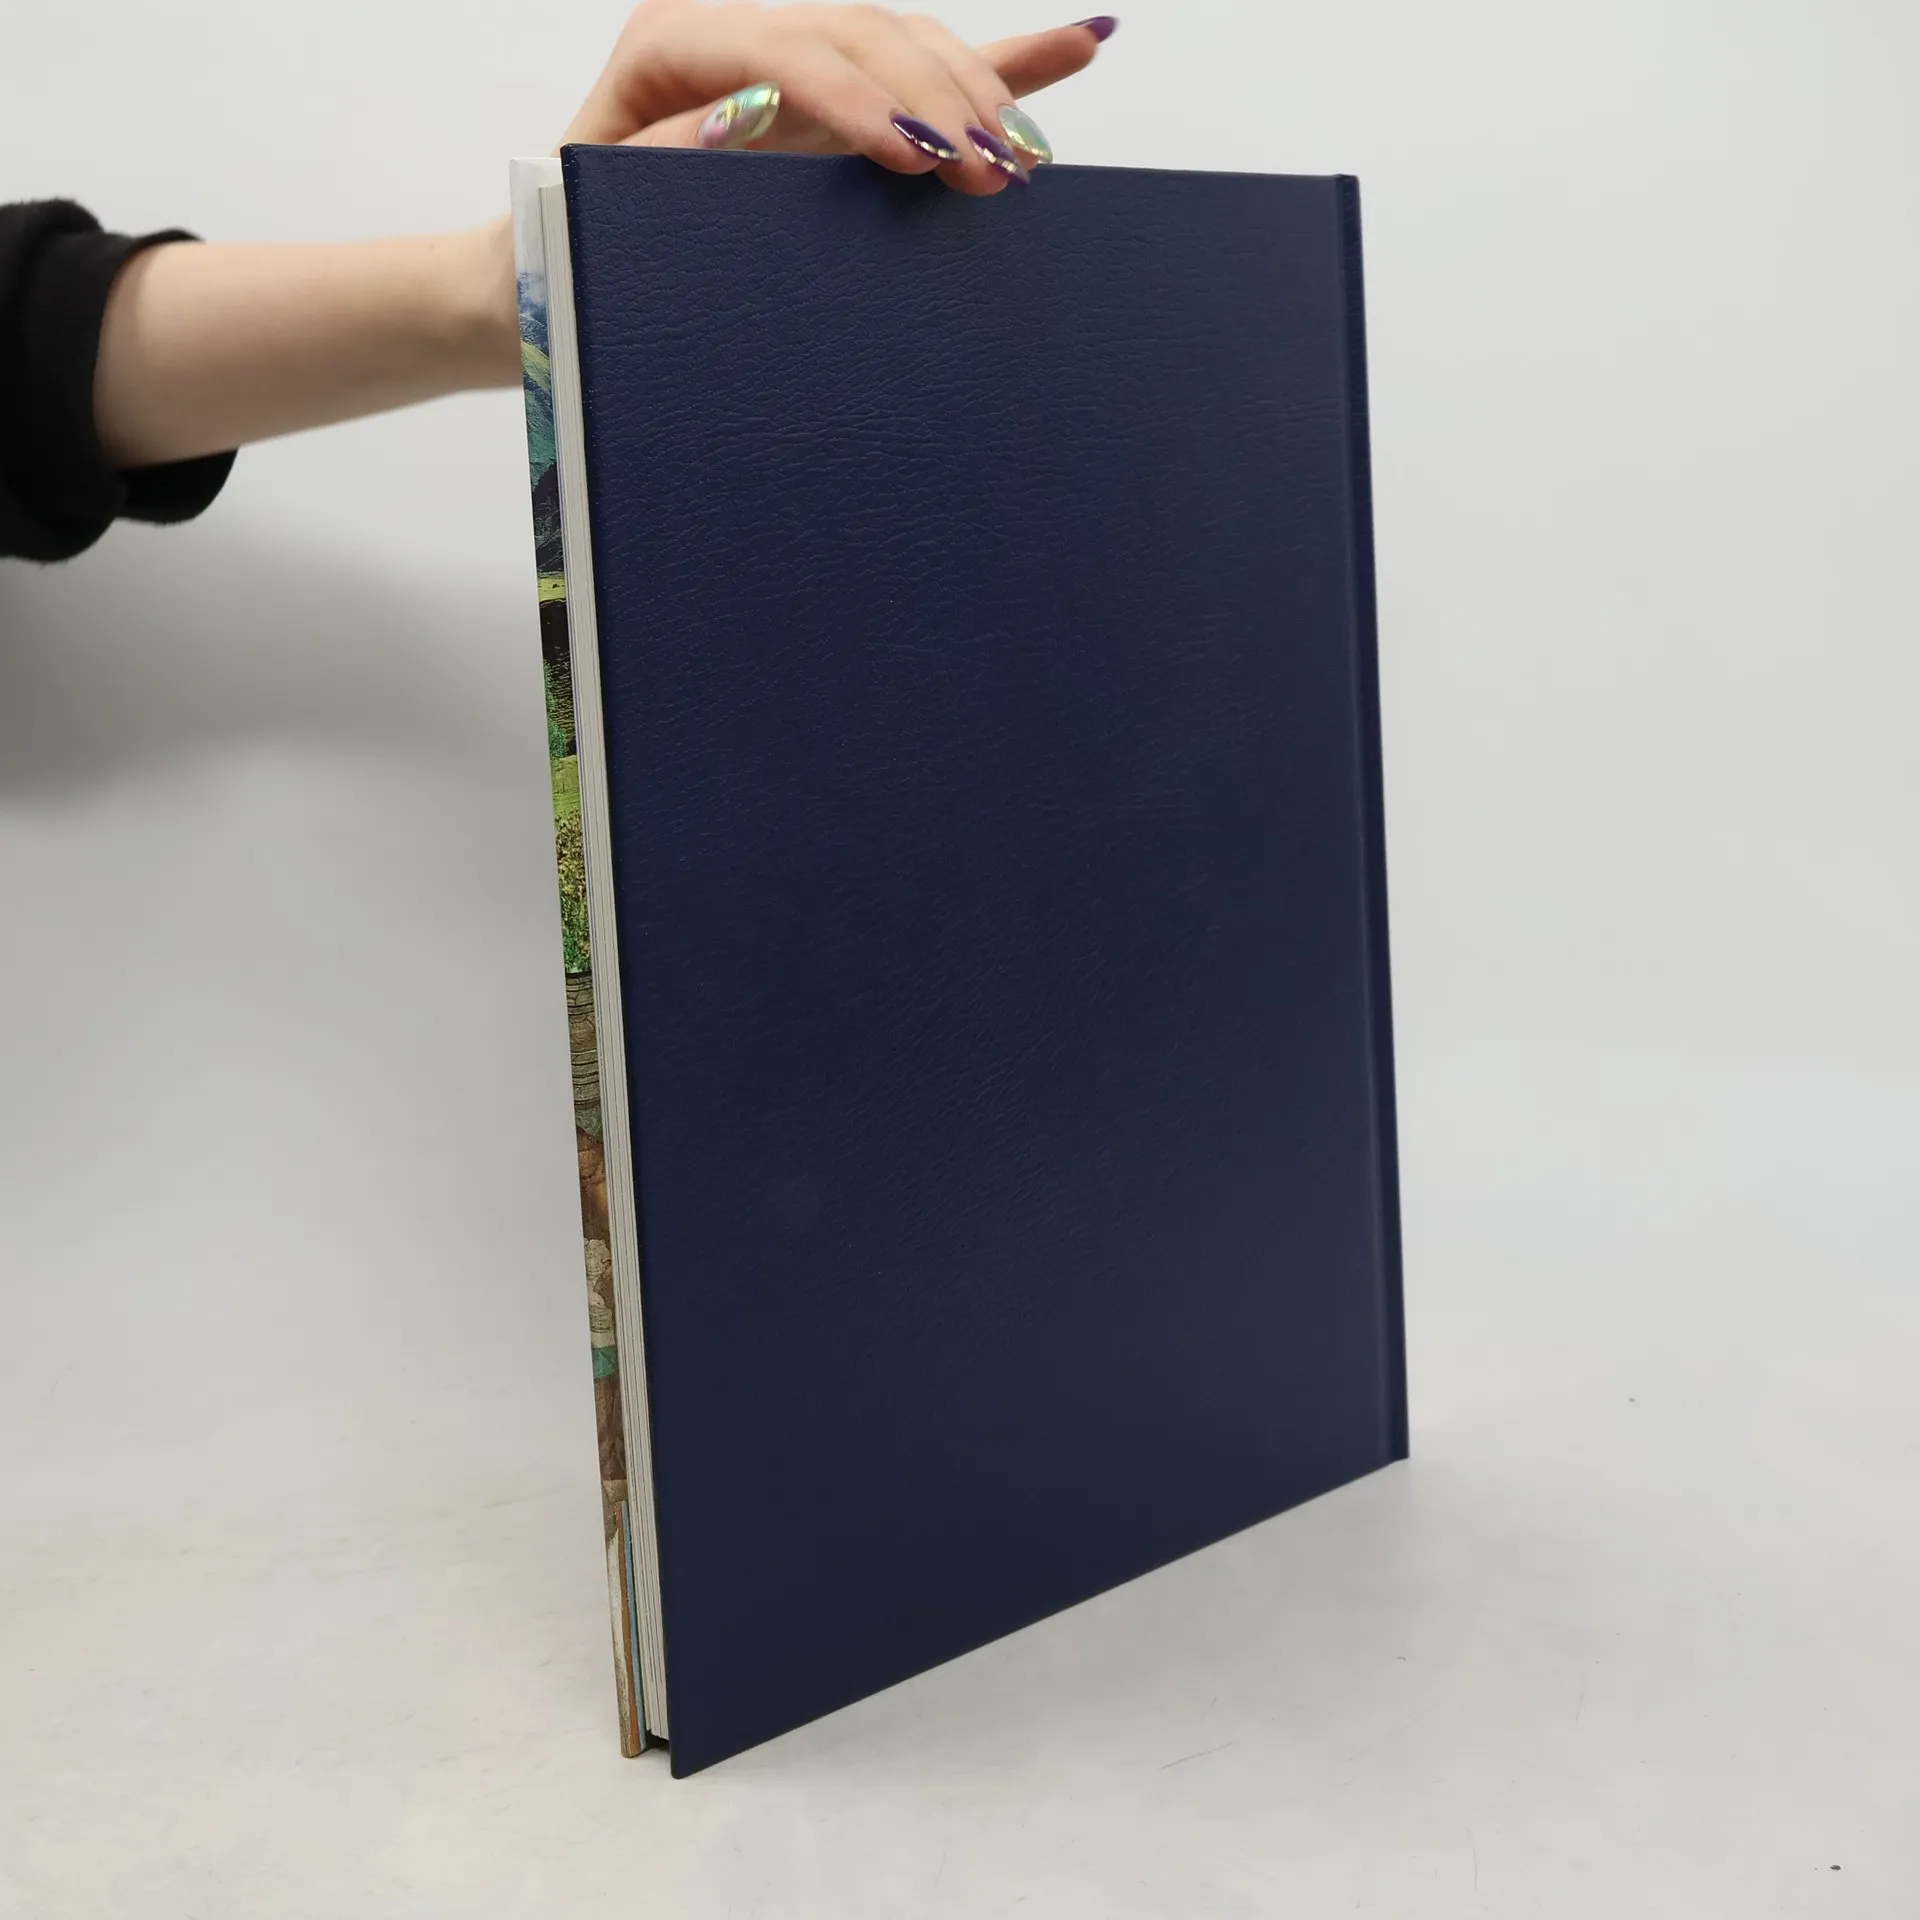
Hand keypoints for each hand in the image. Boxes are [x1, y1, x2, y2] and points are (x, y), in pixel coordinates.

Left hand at [564, 1, 1115, 192]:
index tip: (917, 159)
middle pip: (863, 33)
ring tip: (1025, 158)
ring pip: (908, 41)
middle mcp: (743, 38)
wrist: (571, 262)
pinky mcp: (842, 102)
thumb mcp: (595, 205)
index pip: (787, 49)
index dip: (860, 97)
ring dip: (979, 93)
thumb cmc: (575, 241)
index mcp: (675, 45)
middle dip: (936, 101)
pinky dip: (1012, 62)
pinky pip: (932, 71)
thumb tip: (744, 115)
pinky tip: (1084, 41)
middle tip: (991, 175)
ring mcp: (801, 63)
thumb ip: (664, 158)